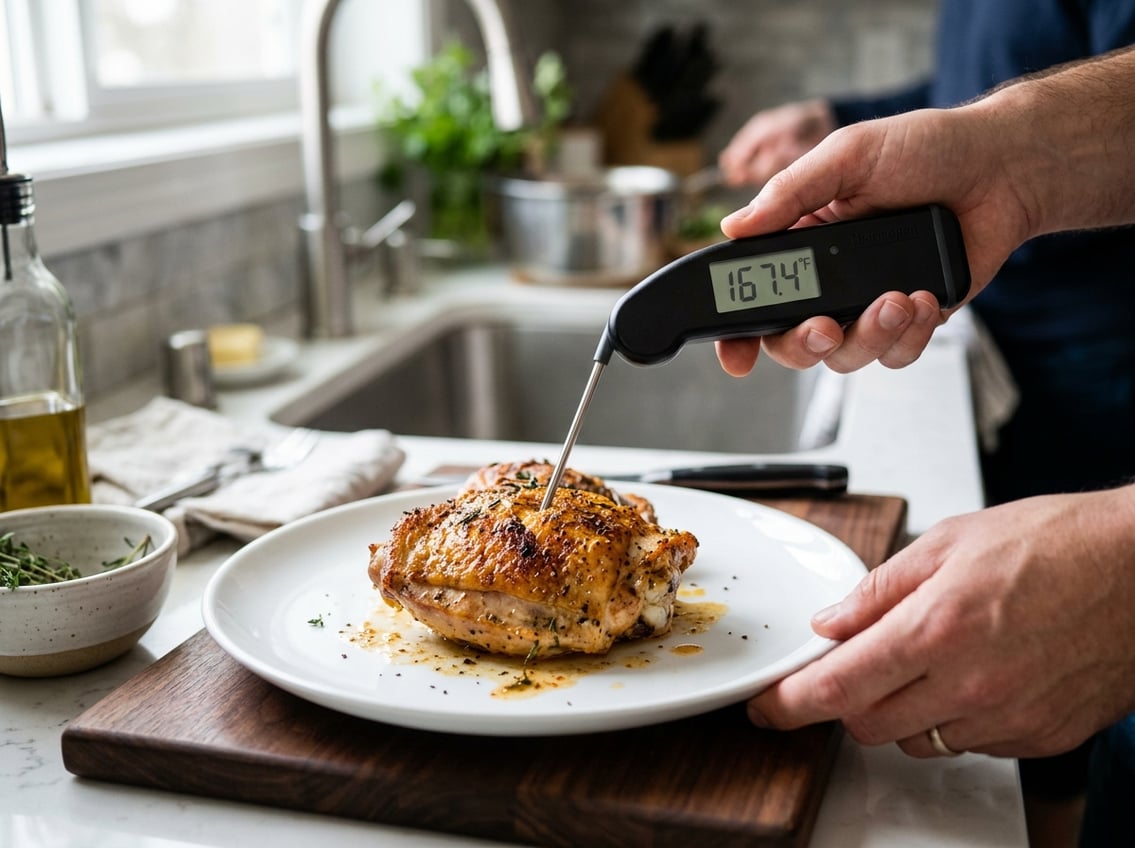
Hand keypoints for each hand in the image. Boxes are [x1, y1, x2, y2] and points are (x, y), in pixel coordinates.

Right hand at [715, 105, 1033, 375]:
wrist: (1002, 167)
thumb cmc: (927, 148)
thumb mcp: (848, 156)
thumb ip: (790, 192)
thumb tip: (734, 226)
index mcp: (801, 241)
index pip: (755, 296)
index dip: (736, 334)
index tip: (736, 356)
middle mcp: (828, 280)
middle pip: (791, 342)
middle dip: (804, 344)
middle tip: (826, 326)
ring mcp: (869, 304)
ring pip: (845, 356)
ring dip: (869, 336)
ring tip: (900, 298)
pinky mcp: (912, 319)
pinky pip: (896, 354)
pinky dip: (911, 334)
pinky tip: (926, 299)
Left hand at [747, 485, 1134, 758]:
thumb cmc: (1058, 543)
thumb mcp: (950, 542)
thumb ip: (880, 590)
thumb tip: (833, 622)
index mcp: (937, 629)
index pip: (836, 686)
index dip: (789, 703)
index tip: (768, 707)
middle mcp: (969, 685)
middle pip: (866, 724)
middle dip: (845, 698)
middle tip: (854, 662)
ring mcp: (1007, 719)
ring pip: (916, 739)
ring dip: (900, 709)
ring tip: (929, 657)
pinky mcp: (1039, 736)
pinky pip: (969, 743)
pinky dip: (953, 717)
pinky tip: (974, 673)